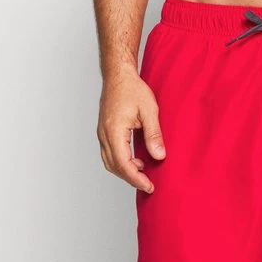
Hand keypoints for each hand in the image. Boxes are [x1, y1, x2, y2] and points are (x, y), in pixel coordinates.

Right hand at [97, 64, 165, 193]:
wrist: (118, 75)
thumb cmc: (133, 89)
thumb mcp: (149, 110)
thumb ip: (154, 134)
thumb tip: (159, 156)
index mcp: (114, 131)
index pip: (123, 163)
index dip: (136, 178)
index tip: (148, 186)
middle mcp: (104, 134)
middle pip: (114, 166)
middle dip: (130, 178)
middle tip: (148, 185)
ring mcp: (102, 133)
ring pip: (109, 161)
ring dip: (125, 171)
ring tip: (143, 174)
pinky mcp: (104, 131)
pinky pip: (109, 153)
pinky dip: (121, 161)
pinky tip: (136, 160)